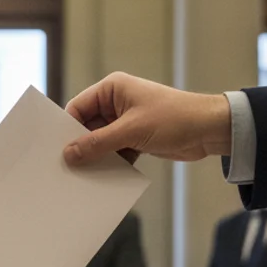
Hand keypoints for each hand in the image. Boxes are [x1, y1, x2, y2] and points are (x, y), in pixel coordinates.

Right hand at [62, 73, 231, 166]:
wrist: (211, 130)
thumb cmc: (175, 118)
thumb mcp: (132, 131)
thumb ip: (98, 143)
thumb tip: (69, 154)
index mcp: (112, 89)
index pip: (78, 107)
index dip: (66, 128)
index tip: (55, 150)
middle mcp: (116, 102)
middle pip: (87, 126)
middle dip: (80, 146)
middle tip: (66, 168)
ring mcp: (126, 121)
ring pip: (100, 141)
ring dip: (96, 157)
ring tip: (83, 176)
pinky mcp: (136, 137)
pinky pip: (114, 151)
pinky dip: (111, 163)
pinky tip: (104, 178)